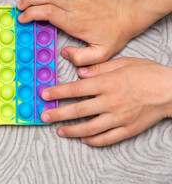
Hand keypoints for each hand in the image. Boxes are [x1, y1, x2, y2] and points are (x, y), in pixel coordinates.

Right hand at [17, 0, 139, 65]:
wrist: (132, 14)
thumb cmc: (116, 33)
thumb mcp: (100, 54)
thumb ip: (80, 58)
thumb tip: (63, 53)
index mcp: (73, 21)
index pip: (45, 12)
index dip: (30, 14)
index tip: (24, 18)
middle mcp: (74, 4)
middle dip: (27, 0)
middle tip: (21, 6)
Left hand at [40, 57, 171, 145]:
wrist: (171, 90)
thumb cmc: (148, 73)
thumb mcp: (123, 62)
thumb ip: (99, 68)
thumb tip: (80, 73)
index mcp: (107, 84)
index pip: (75, 89)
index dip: (57, 93)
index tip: (45, 95)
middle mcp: (110, 102)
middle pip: (77, 110)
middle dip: (57, 114)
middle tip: (44, 116)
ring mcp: (118, 118)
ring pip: (89, 128)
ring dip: (71, 130)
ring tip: (59, 130)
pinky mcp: (127, 129)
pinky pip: (106, 138)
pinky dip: (93, 140)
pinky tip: (83, 139)